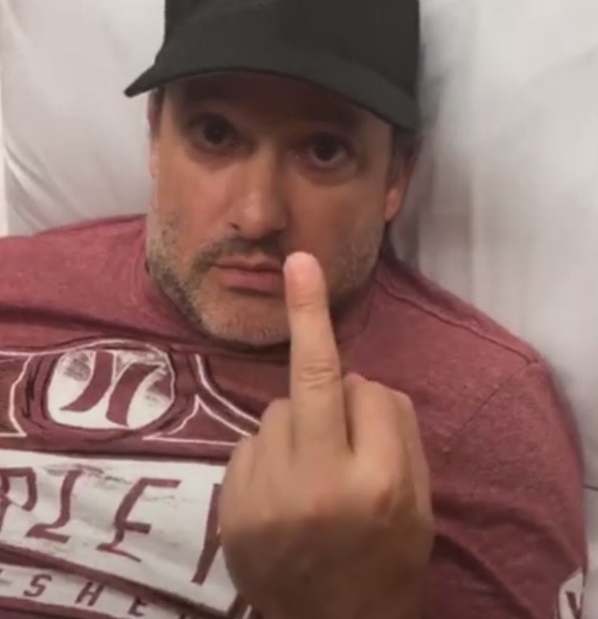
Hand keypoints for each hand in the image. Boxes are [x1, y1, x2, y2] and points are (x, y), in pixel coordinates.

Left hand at [219, 252, 432, 618]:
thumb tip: (356, 379)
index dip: (371, 398)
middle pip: (311, 384)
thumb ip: (396, 432)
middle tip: (298, 264)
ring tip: (308, 471)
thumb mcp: (420, 501)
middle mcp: (317, 485)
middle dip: (310, 324)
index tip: (329, 323)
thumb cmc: (386, 560)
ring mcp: (265, 497)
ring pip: (277, 413)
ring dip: (296, 423)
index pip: (372, 393)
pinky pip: (250, 443)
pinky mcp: (230, 507)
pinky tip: (279, 487)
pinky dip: (268, 451)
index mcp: (377, 484)